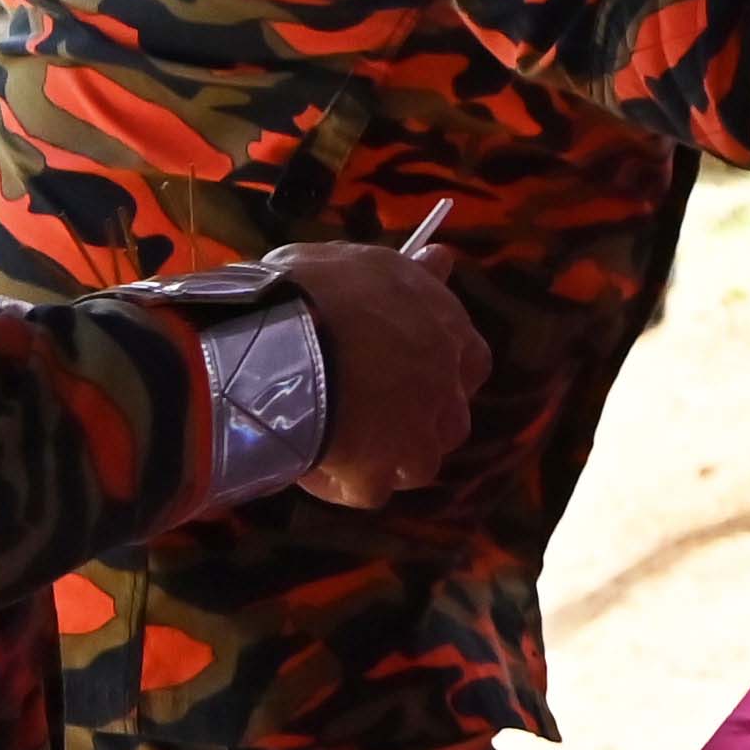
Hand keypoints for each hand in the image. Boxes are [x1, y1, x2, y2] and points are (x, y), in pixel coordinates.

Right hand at [259, 239, 488, 509]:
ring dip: (387, 459)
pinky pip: (366, 491)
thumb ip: (406, 273)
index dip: (444, 371)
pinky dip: (342, 483)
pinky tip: (311, 466)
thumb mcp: (362, 262)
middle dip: (418, 422)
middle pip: (448, 421)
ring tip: (340, 444)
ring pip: (417, 464)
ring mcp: (415, 439)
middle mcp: (445, 388)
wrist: (278, 340)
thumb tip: (440, 259)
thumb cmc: (315, 289)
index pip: (471, 362)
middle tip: (370, 414)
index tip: (411, 371)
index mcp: (446, 331)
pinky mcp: (377, 476)